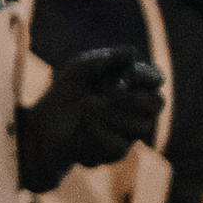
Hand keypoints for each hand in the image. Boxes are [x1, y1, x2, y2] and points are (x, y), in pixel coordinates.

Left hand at [14, 47, 163, 195]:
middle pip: (157, 103)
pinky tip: (84, 121)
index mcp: (133, 85)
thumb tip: (130, 52)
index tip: (128, 72)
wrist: (44, 122)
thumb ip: (102, 59)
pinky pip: (120, 145)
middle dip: (135, 96)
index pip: (155, 78)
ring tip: (86, 103)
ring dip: (115, 113)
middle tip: (110, 90)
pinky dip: (102, 131)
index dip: (147, 75)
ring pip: (142, 126)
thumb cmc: (66, 90)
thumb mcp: (77, 69)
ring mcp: (129, 131)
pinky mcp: (116, 151)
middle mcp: (137, 109)